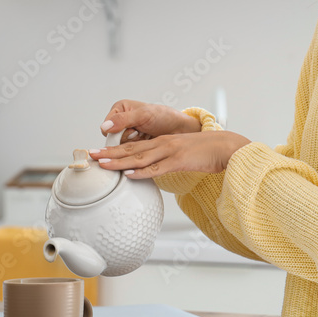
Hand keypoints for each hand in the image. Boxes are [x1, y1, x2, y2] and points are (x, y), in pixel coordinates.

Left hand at [89, 130, 251, 178]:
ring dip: (119, 161)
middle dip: (110, 152)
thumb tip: (153, 172)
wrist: (226, 146)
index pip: (134, 145)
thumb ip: (167, 162)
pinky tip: (129, 174)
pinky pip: (157, 167)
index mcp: (162, 142)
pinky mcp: (179, 160)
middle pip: (131, 149)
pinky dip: (141, 171)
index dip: (115, 149)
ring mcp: (170, 151)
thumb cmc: (206, 153)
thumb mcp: (182, 155)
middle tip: (91, 155)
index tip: (99, 153)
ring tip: (103, 163)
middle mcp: (162, 144)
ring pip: (139, 157)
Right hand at [99, 99, 200, 143]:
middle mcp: (121, 120)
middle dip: (126, 138)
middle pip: (112, 137)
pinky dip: (137, 148)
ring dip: (133, 143)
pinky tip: (145, 141)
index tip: (131, 129)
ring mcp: (127, 132)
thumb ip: (124, 120)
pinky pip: (128, 151)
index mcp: (120, 108)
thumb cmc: (164, 116)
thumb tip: (106, 126)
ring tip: (143, 135)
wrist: (179, 129)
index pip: (107, 126)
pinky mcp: (134, 143)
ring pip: (120, 145)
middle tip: (139, 133)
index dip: (117, 132)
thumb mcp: (144, 115)